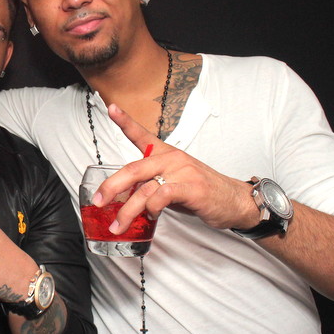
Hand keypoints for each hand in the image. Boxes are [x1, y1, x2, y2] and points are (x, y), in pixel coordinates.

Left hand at [94, 104, 257, 233]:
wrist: (235, 200)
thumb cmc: (202, 192)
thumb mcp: (173, 183)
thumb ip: (151, 185)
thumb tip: (127, 197)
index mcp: (166, 154)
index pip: (142, 134)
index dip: (125, 121)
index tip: (111, 108)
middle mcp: (172, 159)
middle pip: (133, 168)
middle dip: (111, 186)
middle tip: (99, 201)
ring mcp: (183, 172)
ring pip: (144, 188)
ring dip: (127, 210)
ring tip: (118, 225)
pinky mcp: (192, 188)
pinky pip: (163, 195)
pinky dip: (152, 208)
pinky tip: (151, 216)